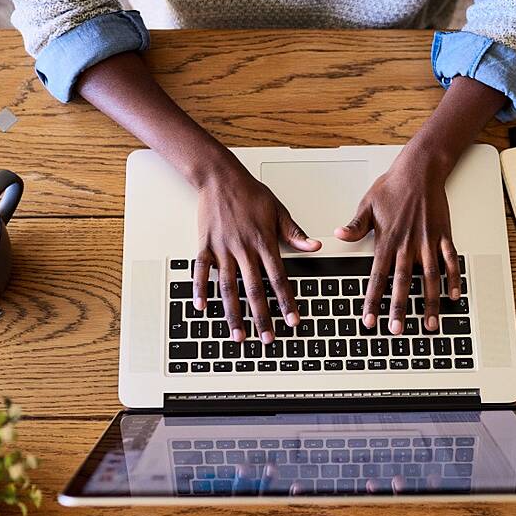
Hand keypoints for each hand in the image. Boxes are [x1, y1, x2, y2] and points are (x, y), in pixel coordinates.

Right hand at [192, 160, 320, 343]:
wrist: (220, 177)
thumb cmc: (250, 193)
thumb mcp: (278, 210)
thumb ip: (295, 233)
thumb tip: (315, 247)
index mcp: (264, 241)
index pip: (278, 278)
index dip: (286, 301)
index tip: (292, 320)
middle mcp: (243, 248)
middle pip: (253, 289)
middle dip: (262, 317)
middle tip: (267, 338)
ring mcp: (222, 248)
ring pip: (228, 287)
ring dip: (233, 313)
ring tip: (238, 335)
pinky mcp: (204, 245)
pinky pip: (201, 271)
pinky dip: (200, 289)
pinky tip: (202, 308)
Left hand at [336, 144, 461, 334]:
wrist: (420, 170)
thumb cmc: (393, 186)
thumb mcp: (367, 205)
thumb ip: (355, 226)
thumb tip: (338, 235)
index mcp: (387, 241)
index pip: (377, 277)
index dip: (373, 301)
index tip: (369, 320)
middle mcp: (408, 245)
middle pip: (403, 283)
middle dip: (400, 309)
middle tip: (397, 330)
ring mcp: (428, 242)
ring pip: (430, 278)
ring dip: (430, 303)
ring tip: (430, 324)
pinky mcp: (443, 236)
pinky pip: (450, 261)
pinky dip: (453, 279)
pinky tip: (454, 296)